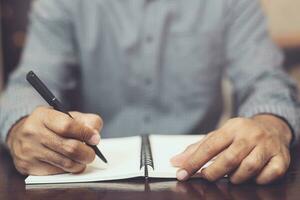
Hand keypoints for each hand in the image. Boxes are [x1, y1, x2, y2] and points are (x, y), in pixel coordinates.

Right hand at [6, 106, 102, 174]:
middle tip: (91, 153)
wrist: (20, 136)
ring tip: (82, 158)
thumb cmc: (49, 125)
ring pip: (66, 163)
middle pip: (70, 148)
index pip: (68, 126)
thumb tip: (95, 133)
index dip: (86, 133)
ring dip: (80, 163)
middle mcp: (33, 132)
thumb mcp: (65, 115)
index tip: (95, 138)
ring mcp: (30, 151)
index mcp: (43, 116)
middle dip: (87, 153)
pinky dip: (68, 169)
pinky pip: (57, 172)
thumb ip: (85, 120)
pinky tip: (69, 162)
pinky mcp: (29, 166)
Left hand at [171, 115, 291, 183]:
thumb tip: (176, 161)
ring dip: (235, 178)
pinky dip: (258, 180)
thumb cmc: (240, 134)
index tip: (182, 173)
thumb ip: (197, 148)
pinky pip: (269, 175)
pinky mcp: (281, 157)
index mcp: (231, 128)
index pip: (209, 146)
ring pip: (248, 168)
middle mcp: (250, 135)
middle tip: (207, 177)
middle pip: (229, 158)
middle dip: (213, 172)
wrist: (272, 126)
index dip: (194, 162)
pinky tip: (252, 176)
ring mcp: (267, 146)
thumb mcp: (218, 135)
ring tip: (231, 176)